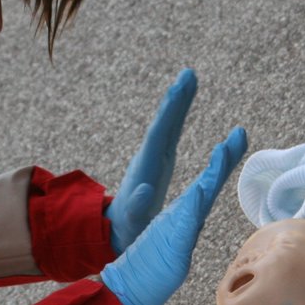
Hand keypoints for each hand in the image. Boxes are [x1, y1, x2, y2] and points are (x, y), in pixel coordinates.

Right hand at [102, 127, 247, 304]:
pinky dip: (195, 203)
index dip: (223, 161)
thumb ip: (183, 231)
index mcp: (184, 215)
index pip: (209, 184)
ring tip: (223, 150)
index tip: (237, 138)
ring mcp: (175, 227)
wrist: (125, 289)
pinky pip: (186, 221)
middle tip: (240, 132)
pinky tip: (204, 188)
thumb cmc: (150, 272)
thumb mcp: (176, 249)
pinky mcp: (171, 243)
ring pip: (198, 195)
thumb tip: (192, 219)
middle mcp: (180, 216)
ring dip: (212, 173)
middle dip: (225, 156)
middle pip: (208, 182)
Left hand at [107, 69, 196, 253]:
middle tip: (188, 74)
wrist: (115, 230)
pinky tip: (183, 103)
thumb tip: (144, 190)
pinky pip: (170, 133)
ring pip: (167, 124)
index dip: (169, 113)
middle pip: (163, 123)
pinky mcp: (158, 161)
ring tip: (189, 78)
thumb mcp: (132, 221)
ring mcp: (153, 158)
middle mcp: (149, 158)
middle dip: (176, 99)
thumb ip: (138, 206)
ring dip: (178, 102)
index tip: (178, 91)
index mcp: (145, 169)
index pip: (158, 135)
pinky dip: (177, 116)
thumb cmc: (127, 229)